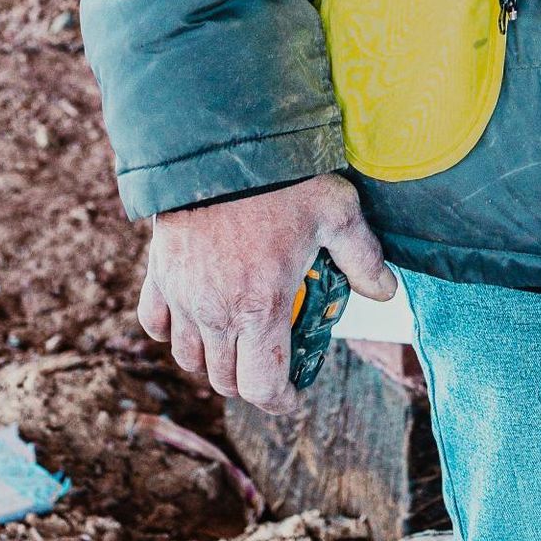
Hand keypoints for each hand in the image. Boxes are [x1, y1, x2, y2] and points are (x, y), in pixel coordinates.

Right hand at [138, 170, 396, 410]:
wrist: (220, 140)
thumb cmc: (282, 175)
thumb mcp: (336, 211)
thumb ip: (363, 257)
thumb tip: (386, 292)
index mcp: (260, 306)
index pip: (261, 385)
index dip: (278, 401)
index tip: (291, 395)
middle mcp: (215, 311)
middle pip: (224, 378)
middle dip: (249, 382)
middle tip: (270, 365)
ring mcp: (182, 294)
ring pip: (189, 357)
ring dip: (212, 361)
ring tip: (235, 344)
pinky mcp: (159, 271)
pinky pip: (154, 321)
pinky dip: (171, 330)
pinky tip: (192, 319)